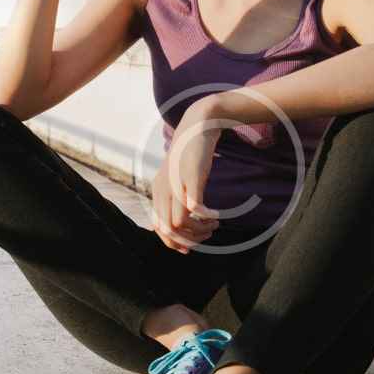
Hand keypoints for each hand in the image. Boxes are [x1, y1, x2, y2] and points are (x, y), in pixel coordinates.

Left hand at [151, 104, 221, 253]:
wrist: (197, 125)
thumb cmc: (189, 154)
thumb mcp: (177, 178)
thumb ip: (175, 198)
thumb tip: (179, 223)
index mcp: (158, 191)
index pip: (159, 228)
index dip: (174, 243)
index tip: (191, 247)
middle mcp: (163, 190)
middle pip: (169, 230)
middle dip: (189, 240)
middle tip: (207, 235)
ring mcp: (176, 184)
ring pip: (180, 223)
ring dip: (200, 230)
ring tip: (214, 225)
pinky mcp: (191, 177)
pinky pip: (194, 207)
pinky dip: (205, 217)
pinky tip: (216, 215)